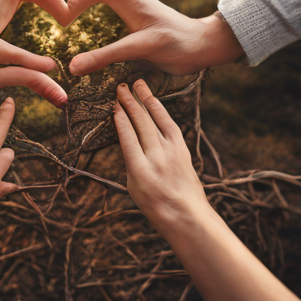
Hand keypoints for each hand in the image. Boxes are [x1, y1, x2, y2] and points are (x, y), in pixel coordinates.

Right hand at [67, 0, 244, 75]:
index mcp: (133, 0)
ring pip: (104, 1)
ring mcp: (134, 14)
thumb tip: (73, 67)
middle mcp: (131, 3)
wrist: (204, 48)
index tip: (65, 17)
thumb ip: (106, 56)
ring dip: (87, 8)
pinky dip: (97, 22)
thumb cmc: (178, 43)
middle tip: (64, 18)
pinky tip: (91, 38)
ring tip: (71, 24)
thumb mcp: (141, 48)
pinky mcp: (136, 27)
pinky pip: (111, 17)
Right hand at [114, 79, 209, 232]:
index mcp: (140, 171)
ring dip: (145, 100)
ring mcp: (172, 153)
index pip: (127, 137)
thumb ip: (130, 160)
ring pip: (156, 120)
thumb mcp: (133, 186)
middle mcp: (157, 159)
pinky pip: (169, 125)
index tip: (113, 104)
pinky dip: (160, 110)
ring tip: (137, 84)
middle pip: (141, 124)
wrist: (188, 216)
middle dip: (130, 103)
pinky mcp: (182, 150)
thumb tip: (126, 136)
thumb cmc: (155, 205)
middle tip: (120, 88)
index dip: (120, 118)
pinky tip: (153, 100)